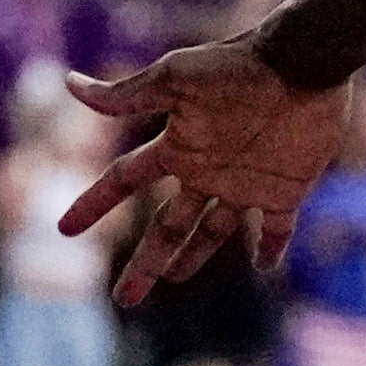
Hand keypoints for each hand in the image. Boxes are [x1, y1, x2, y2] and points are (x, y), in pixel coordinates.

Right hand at [57, 37, 353, 306]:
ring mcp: (244, 184)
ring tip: (173, 279)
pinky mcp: (286, 190)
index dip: (93, 203)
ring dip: (193, 257)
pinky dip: (272, 247)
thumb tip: (69, 85)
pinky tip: (265, 265)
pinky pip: (277, 228)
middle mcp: (205, 171)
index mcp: (176, 147)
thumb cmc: (237, 66)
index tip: (64, 229)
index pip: (124, 180)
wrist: (302, 63)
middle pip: (166, 226)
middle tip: (123, 301)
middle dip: (145, 263)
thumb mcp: (174, 78)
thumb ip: (126, 95)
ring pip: (214, 233)